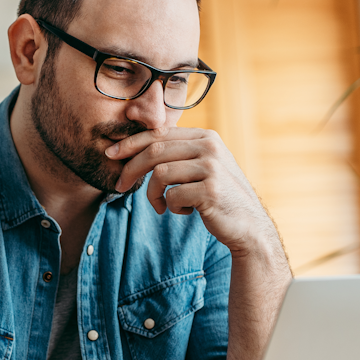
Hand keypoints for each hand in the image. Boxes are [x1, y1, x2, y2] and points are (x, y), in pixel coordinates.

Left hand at [106, 127, 279, 256]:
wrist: (248, 226)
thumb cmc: (219, 198)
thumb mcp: (202, 168)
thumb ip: (180, 154)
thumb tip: (137, 148)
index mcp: (206, 137)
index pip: (160, 134)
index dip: (131, 143)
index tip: (111, 154)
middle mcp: (210, 147)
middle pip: (155, 150)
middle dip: (131, 168)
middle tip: (119, 186)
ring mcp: (211, 167)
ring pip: (160, 174)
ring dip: (152, 194)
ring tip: (161, 206)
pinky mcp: (210, 190)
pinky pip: (173, 196)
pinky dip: (172, 207)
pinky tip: (184, 212)